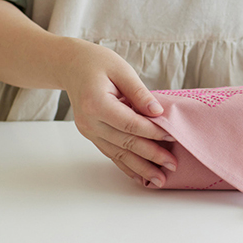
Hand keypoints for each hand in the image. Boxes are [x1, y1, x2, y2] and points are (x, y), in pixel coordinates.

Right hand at [60, 40, 177, 186]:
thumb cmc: (96, 63)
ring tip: (160, 180)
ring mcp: (89, 131)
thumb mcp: (121, 70)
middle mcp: (89, 122)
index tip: (172, 137)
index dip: (152, 132)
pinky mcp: (91, 135)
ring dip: (140, 168)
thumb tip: (158, 111)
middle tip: (172, 165)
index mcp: (95, 103)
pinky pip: (111, 153)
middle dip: (151, 156)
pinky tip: (141, 177)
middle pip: (125, 143)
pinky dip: (127, 166)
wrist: (70, 65)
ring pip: (118, 154)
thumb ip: (139, 93)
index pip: (129, 123)